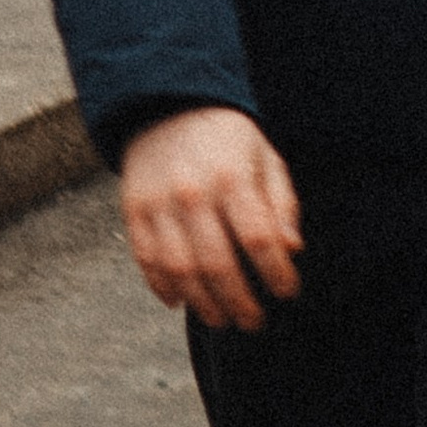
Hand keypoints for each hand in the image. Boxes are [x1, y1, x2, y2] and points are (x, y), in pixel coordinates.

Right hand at [120, 107, 302, 329]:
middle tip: (254, 321)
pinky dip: (162, 287)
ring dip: (202, 303)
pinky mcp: (134, 211)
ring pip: (180, 269)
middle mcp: (193, 193)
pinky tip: (181, 302)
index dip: (276, 273)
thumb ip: (281, 203)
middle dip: (240, 301)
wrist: (169, 104)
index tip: (288, 292)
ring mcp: (159, 204)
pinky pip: (146, 259)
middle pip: (218, 263)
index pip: (259, 239)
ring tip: (221, 319)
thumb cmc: (228, 139)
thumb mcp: (265, 158)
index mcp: (233, 178)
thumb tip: (293, 249)